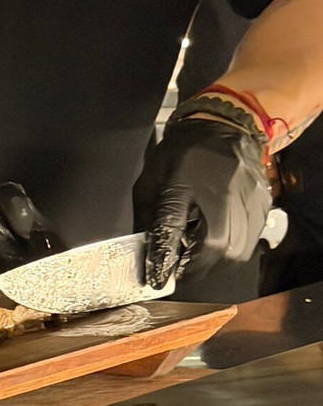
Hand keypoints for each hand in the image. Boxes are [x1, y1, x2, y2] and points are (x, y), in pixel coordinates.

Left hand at [133, 118, 271, 289]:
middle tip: (179, 268)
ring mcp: (246, 202)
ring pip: (234, 251)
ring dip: (213, 260)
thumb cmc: (182, 153)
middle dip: (193, 265)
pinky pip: (249, 241)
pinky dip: (231, 249)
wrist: (221, 127)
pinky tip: (216, 240)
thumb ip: (148, 213)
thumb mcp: (152, 178)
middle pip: (213, 248)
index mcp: (184, 183)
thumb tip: (144, 245)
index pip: (172, 228)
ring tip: (196, 253)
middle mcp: (221, 194)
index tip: (158, 277)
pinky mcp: (262, 207)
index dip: (164, 257)